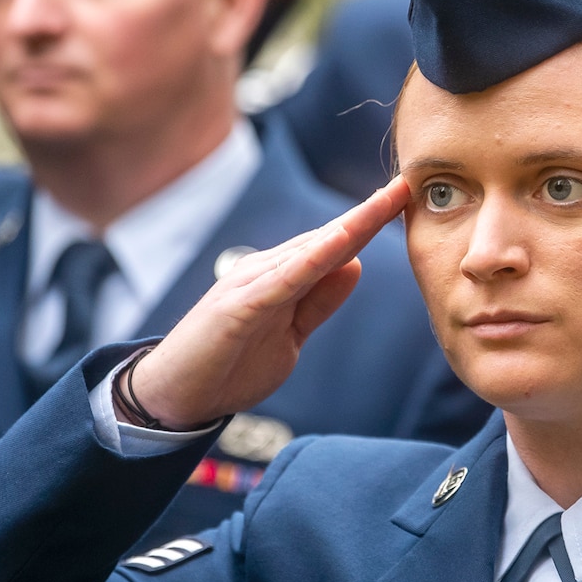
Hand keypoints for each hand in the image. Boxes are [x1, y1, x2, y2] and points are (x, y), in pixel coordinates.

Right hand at [128, 179, 413, 428]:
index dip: (370, 223)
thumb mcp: (290, 336)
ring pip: (310, 250)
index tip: (406, 199)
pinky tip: (339, 244)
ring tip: (384, 200)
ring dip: (349, 226)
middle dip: (369, 214)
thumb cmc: (230, 364)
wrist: (174, 396)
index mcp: (282, 278)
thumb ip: (319, 302)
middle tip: (408, 185)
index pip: (334, 245)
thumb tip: (356, 265)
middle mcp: (267, 271)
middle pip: (327, 237)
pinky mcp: (237, 308)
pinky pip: (282, 281)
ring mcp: (250, 285)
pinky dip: (311, 260)